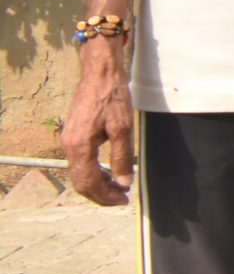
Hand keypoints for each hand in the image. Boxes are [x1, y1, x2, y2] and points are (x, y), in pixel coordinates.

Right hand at [61, 42, 134, 205]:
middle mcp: (69, 146)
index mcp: (79, 147)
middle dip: (100, 194)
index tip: (123, 201)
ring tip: (118, 187)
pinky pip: (80, 161)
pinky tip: (109, 171)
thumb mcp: (122, 128)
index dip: (105, 196)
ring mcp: (68, 140)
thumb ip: (122, 157)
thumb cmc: (112, 97)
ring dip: (98, 183)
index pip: (89, 183)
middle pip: (81, 182)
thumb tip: (123, 183)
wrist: (100, 72)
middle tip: (121, 198)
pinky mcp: (73, 134)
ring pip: (80, 172)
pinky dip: (94, 171)